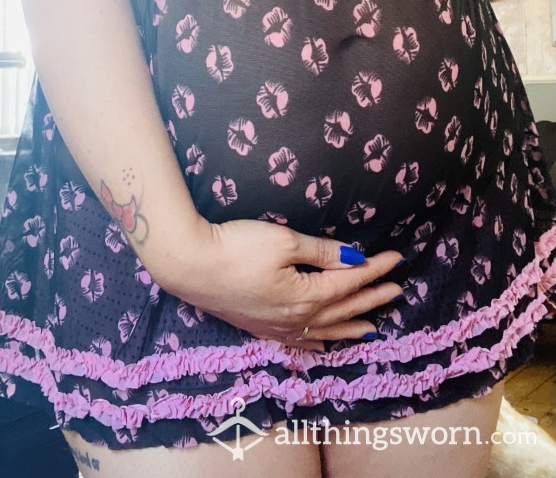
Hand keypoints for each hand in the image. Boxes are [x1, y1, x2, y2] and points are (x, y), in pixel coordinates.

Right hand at [160, 216, 404, 351]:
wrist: (190, 265)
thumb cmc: (236, 246)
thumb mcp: (283, 241)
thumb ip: (320, 252)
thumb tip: (353, 260)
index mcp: (306, 296)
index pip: (349, 282)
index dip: (375, 270)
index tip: (396, 259)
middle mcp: (295, 318)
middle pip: (342, 309)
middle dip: (372, 299)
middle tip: (397, 292)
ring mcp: (276, 327)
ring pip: (324, 331)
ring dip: (351, 327)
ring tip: (374, 328)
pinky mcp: (259, 328)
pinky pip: (299, 342)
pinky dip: (319, 343)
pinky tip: (325, 345)